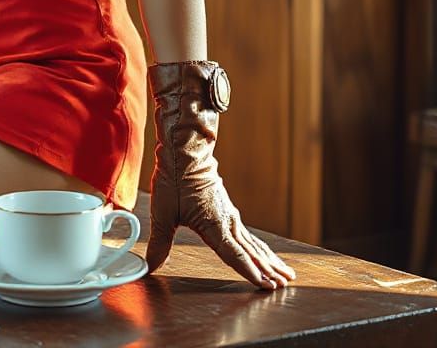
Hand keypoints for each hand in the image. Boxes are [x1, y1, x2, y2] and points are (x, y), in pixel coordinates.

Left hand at [146, 60, 296, 290]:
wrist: (185, 150)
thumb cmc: (174, 178)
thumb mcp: (162, 211)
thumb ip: (160, 242)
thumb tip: (150, 266)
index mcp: (214, 225)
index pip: (235, 255)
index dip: (250, 272)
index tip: (266, 286)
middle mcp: (227, 222)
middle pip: (251, 252)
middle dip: (268, 270)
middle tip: (285, 285)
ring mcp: (230, 215)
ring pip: (253, 243)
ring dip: (269, 260)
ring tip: (286, 274)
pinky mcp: (227, 210)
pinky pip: (247, 234)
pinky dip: (259, 247)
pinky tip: (265, 253)